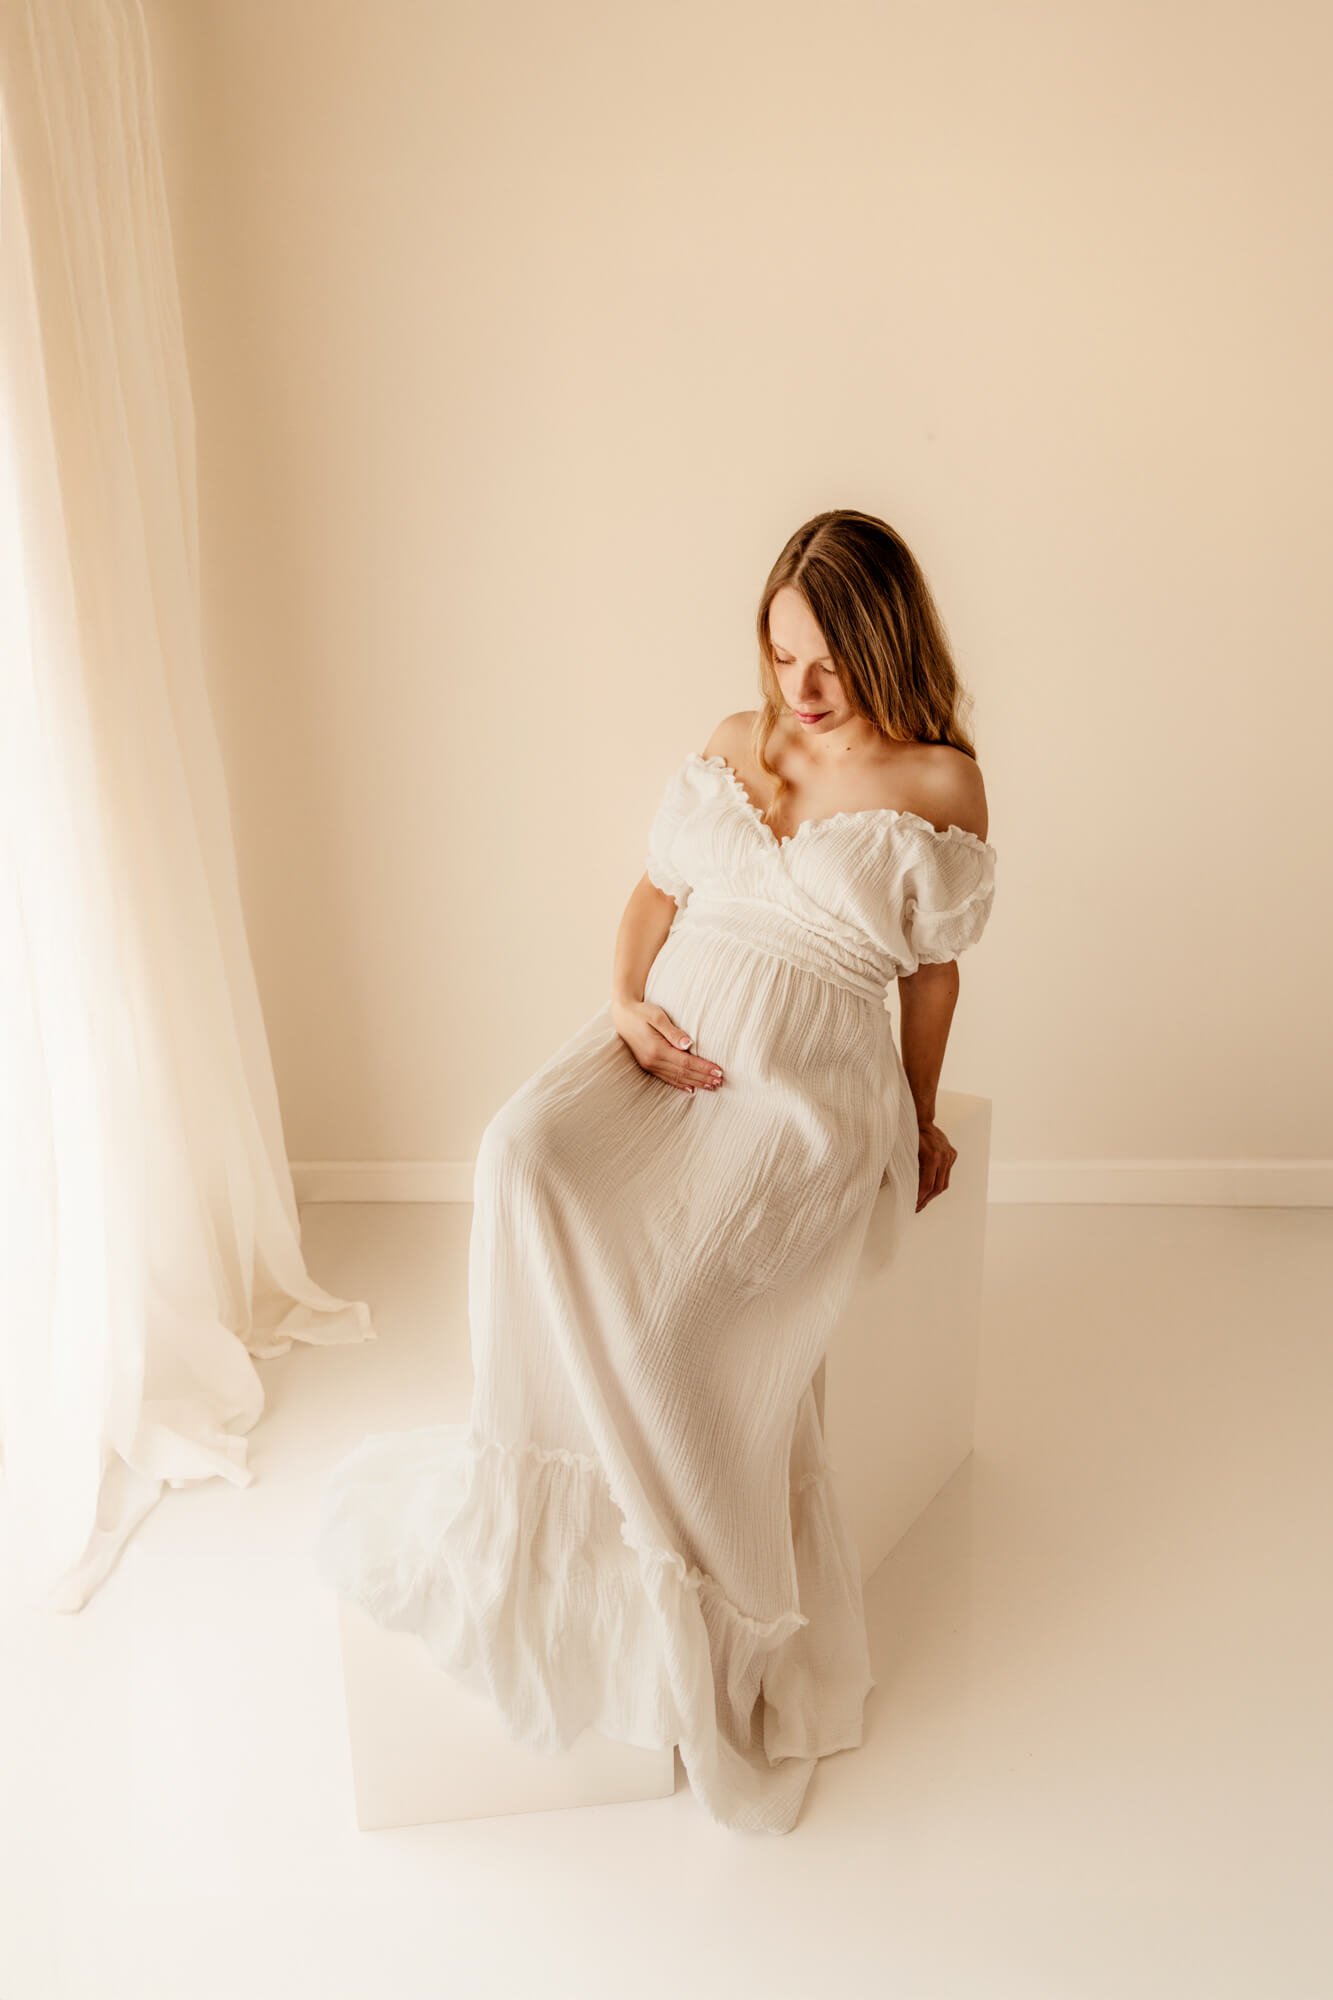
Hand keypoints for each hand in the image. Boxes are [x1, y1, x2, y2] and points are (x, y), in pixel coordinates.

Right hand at [610, 998, 724, 1094]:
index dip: (703, 1068)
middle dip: (703, 1078)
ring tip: (712, 1086)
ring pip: (677, 1078)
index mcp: (657, 1049)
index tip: (719, 1071)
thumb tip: (689, 1044)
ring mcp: (649, 1065)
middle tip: (720, 1082)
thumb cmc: (641, 1012)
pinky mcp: (648, 1065)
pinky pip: (667, 1079)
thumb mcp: (657, 1016)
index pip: (686, 1063)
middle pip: (683, 1073)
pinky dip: (680, 1085)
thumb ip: (673, 1031)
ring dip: (695, 1083)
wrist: (622, 1015)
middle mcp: (653, 1061)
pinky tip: (691, 1089)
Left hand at [916, 1118, 956, 1210]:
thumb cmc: (910, 1136)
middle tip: (918, 1207)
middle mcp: (943, 1157)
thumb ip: (910, 1173)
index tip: (914, 1205)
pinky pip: (946, 1172)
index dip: (920, 1197)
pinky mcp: (952, 1154)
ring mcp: (949, 1156)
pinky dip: (939, 1180)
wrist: (921, 1120)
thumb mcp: (906, 1155)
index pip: (927, 1185)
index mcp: (932, 1158)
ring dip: (934, 1192)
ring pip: (944, 1182)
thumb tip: (907, 1191)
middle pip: (938, 1187)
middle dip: (927, 1199)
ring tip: (924, 1199)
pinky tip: (930, 1185)